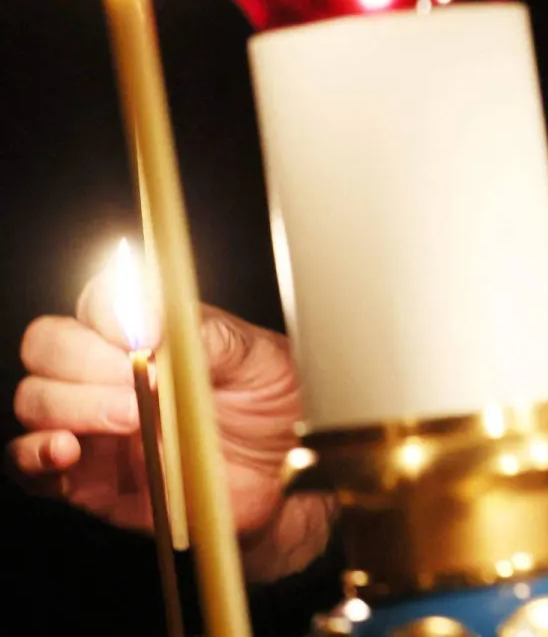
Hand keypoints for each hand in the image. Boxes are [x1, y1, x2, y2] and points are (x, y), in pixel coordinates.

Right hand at [7, 276, 333, 581]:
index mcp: (151, 331)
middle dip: (85, 360)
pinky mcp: (86, 478)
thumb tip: (155, 321)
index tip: (140, 331)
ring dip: (71, 406)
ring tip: (132, 418)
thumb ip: (211, 337)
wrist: (288, 479)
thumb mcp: (262, 361)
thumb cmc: (275, 409)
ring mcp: (94, 424)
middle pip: (50, 345)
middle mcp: (111, 372)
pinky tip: (69, 451)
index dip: (108, 309)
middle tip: (139, 381)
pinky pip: (28, 464)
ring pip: (36, 400)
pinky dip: (34, 454)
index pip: (99, 300)